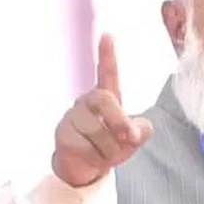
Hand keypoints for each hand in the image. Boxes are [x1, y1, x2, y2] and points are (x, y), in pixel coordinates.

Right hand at [52, 34, 153, 186]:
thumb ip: (140, 131)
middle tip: (130, 138)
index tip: (108, 35)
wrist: (82, 168)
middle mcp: (86, 101)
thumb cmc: (109, 146)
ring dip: (111, 150)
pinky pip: (87, 148)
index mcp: (106, 97)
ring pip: (99, 131)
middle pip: (105, 100)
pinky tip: (93, 158)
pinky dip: (98, 160)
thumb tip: (134, 131)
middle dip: (120, 121)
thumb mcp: (132, 139)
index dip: (108, 55)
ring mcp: (72, 116)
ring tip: (106, 154)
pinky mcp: (63, 134)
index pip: (107, 73)